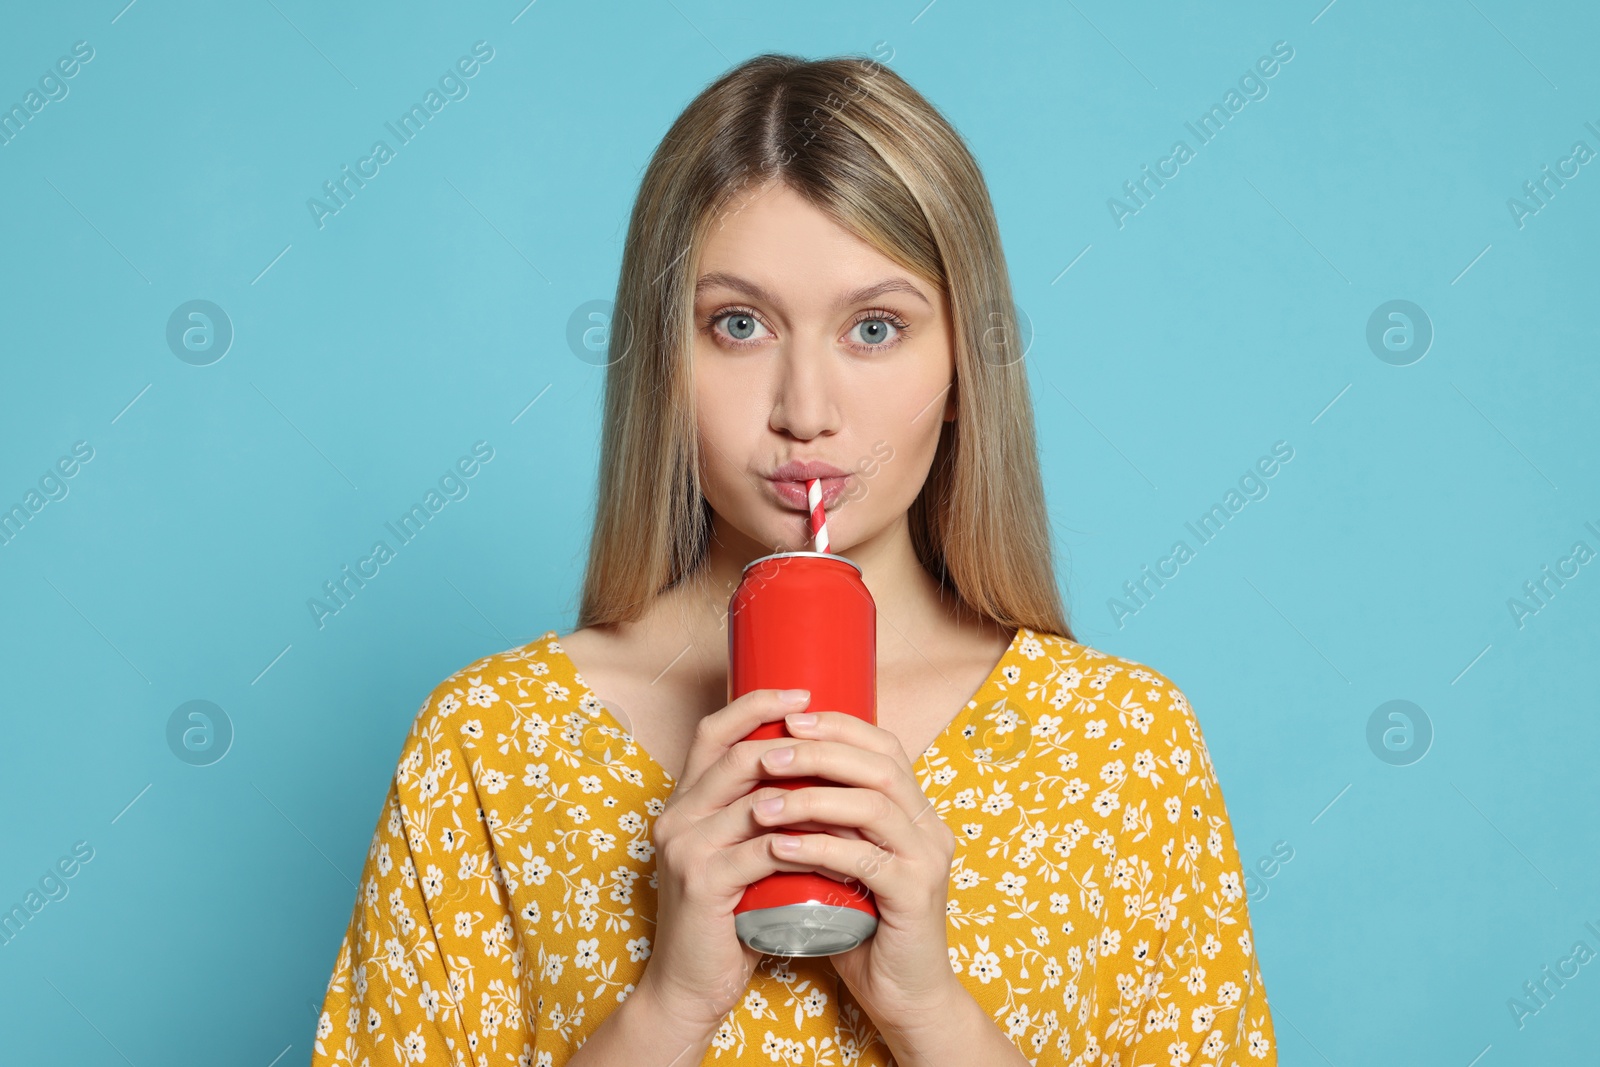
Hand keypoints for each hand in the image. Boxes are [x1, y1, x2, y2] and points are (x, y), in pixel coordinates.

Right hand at [639, 687, 865, 1037]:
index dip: (755, 706)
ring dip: (811, 796)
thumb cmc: (725, 920)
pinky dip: (806, 845)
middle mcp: (676, 817)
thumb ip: (759, 819)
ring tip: (854, 793)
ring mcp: (684, 848)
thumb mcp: (737, 857)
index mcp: (682, 803)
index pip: (712, 733)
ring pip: (756, 801)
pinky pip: (764, 850)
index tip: (803, 694)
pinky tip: (838, 849)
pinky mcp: (701, 883)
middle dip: (792, 741)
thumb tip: (814, 776)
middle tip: (839, 738)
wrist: (689, 987)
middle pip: (735, 756)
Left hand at [749, 709, 961, 1036]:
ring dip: (812, 797)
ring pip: (874, 805)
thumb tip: (769, 779)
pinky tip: (779, 845)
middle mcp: (929, 828)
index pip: (884, 746)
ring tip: (762, 802)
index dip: (838, 726)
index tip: (789, 718)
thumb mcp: (845, 863)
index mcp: (916, 812)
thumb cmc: (864, 927)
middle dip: (820, 752)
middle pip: (880, 765)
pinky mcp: (915, 897)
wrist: (904, 996)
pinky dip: (819, 847)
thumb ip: (827, 825)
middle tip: (769, 752)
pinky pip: (866, 859)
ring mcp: (927, 861)